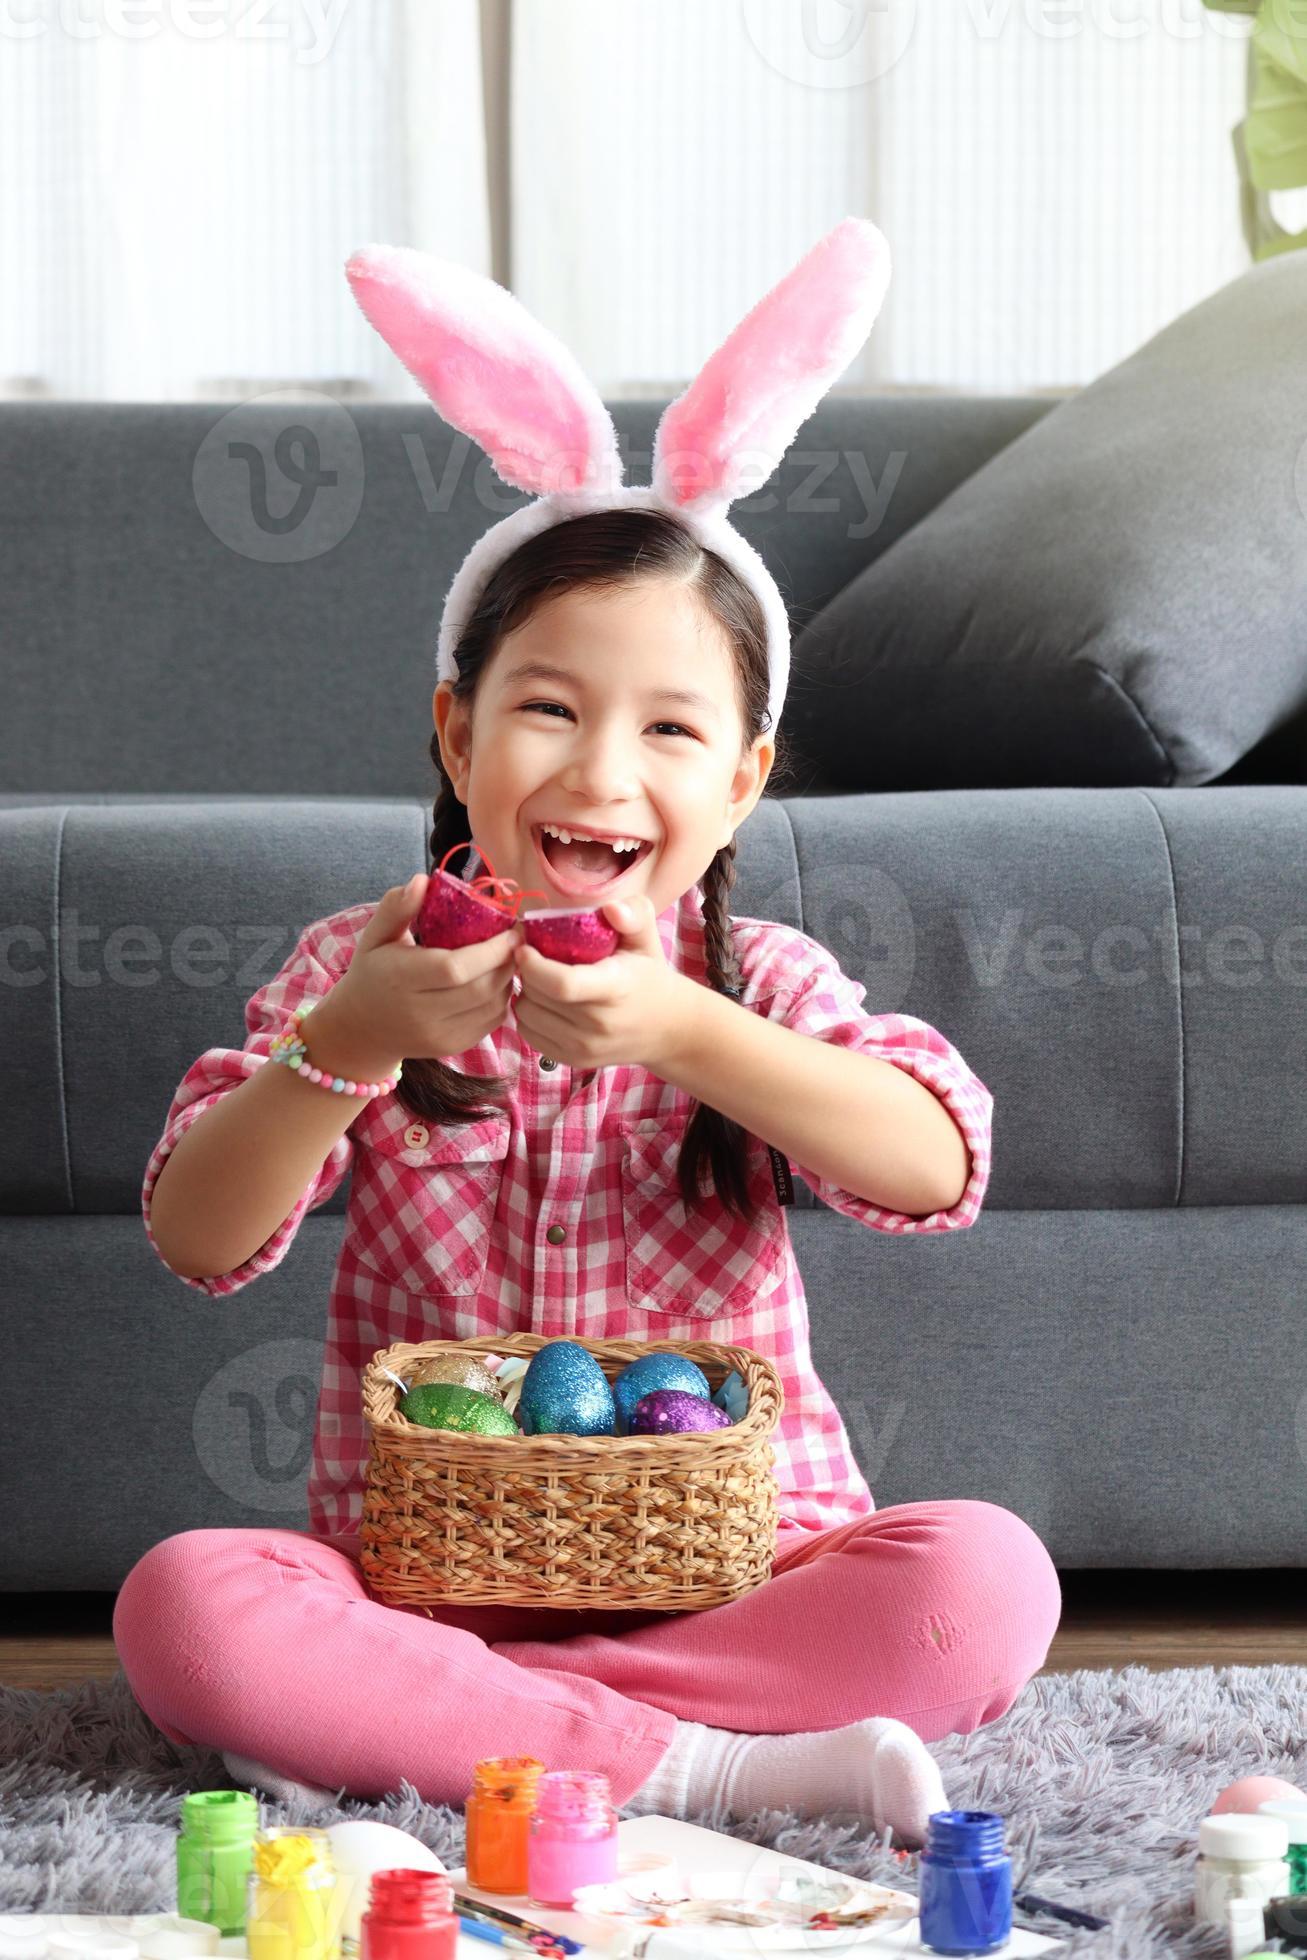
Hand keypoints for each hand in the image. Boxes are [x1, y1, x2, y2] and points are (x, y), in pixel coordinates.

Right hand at [327, 875, 521, 1066]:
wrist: (362, 1028)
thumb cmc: (373, 972)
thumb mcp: (375, 936)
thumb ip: (395, 907)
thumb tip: (422, 880)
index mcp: (400, 980)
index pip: (455, 968)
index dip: (491, 949)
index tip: (512, 928)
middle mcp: (419, 1014)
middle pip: (481, 988)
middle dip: (508, 961)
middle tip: (519, 939)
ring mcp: (438, 1036)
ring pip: (492, 1006)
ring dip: (509, 979)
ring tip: (510, 957)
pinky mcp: (452, 1047)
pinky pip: (492, 1022)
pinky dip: (502, 998)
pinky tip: (498, 980)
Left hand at [511, 894, 694, 1072]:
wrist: (667, 1028)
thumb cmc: (648, 976)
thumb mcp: (647, 939)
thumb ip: (634, 914)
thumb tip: (610, 909)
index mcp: (616, 987)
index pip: (562, 983)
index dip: (533, 964)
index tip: (524, 946)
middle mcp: (599, 1024)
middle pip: (537, 996)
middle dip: (526, 971)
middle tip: (532, 956)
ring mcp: (585, 1047)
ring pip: (526, 1014)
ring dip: (525, 992)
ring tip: (539, 979)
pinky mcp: (573, 1060)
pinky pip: (528, 1034)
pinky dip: (528, 1015)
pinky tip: (544, 1002)